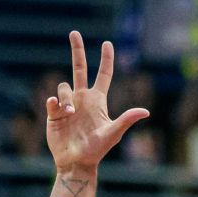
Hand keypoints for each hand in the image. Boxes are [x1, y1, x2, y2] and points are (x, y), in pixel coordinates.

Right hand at [45, 32, 148, 174]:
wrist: (75, 164)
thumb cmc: (96, 151)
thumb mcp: (112, 134)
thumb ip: (126, 120)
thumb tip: (145, 111)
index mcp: (97, 101)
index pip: (103, 75)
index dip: (106, 59)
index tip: (107, 44)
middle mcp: (82, 99)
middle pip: (79, 68)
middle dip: (77, 50)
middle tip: (74, 33)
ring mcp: (67, 105)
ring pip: (64, 87)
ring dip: (66, 97)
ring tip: (69, 114)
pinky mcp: (54, 114)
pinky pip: (52, 100)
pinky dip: (54, 102)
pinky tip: (58, 111)